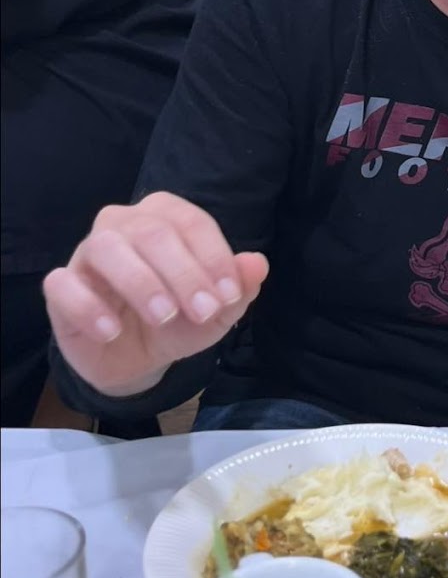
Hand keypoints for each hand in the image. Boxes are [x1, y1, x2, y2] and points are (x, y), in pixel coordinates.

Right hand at [43, 193, 268, 396]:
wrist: (136, 359)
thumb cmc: (178, 321)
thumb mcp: (216, 312)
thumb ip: (238, 287)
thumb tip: (258, 263)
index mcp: (165, 218)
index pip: (191, 222)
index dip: (213, 257)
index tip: (228, 297)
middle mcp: (123, 225)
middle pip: (152, 231)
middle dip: (183, 273)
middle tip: (203, 312)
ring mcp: (87, 253)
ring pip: (105, 247)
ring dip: (140, 282)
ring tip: (163, 317)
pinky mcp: (61, 287)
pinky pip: (63, 284)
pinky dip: (88, 307)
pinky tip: (111, 331)